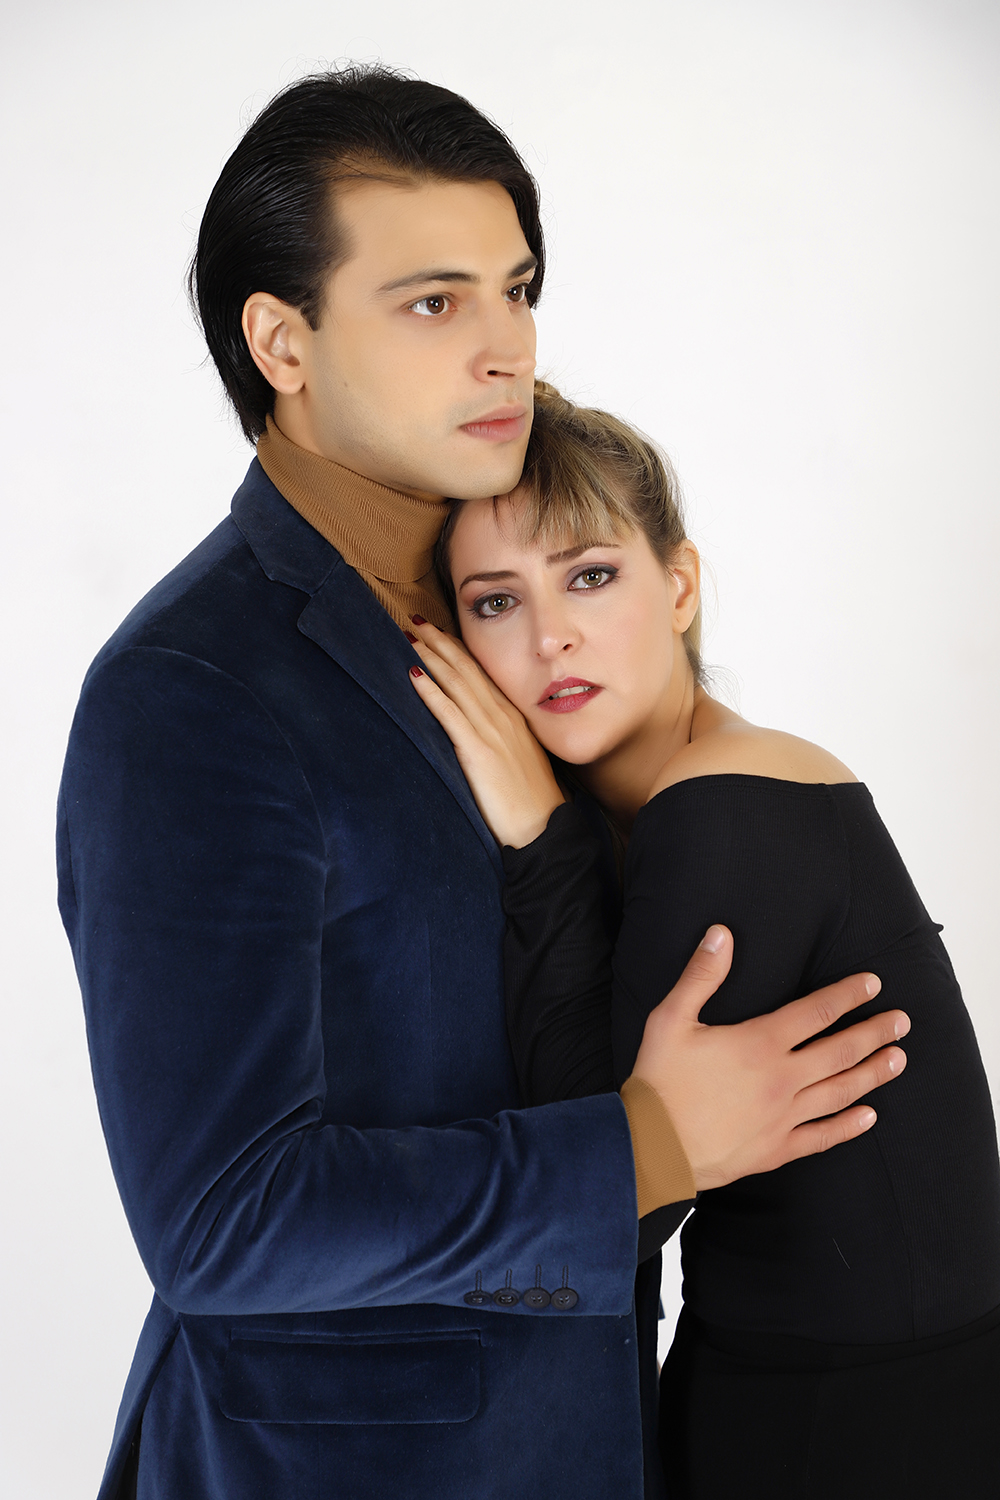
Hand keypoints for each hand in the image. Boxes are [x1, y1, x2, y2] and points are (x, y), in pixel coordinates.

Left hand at [405, 618, 564, 847]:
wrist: (543, 830)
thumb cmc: (531, 802)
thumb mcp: (519, 760)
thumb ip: (501, 740)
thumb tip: (479, 733)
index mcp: (513, 717)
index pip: (481, 674)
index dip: (458, 650)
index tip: (438, 632)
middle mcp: (503, 717)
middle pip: (466, 670)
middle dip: (440, 642)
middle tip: (415, 621)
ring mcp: (492, 732)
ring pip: (456, 684)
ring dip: (431, 657)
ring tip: (409, 637)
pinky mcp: (478, 752)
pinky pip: (449, 714)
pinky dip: (430, 691)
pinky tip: (412, 675)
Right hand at [631, 925, 908, 1191]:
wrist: (652, 1147)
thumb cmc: (659, 1080)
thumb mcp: (671, 1018)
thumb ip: (701, 975)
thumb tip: (722, 934)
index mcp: (759, 1044)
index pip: (815, 1012)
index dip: (847, 995)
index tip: (874, 984)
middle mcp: (781, 1079)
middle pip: (839, 1051)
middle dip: (873, 1033)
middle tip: (902, 1022)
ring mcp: (782, 1117)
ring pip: (839, 1092)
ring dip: (872, 1074)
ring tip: (898, 1060)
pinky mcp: (776, 1148)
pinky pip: (822, 1137)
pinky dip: (848, 1126)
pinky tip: (869, 1117)